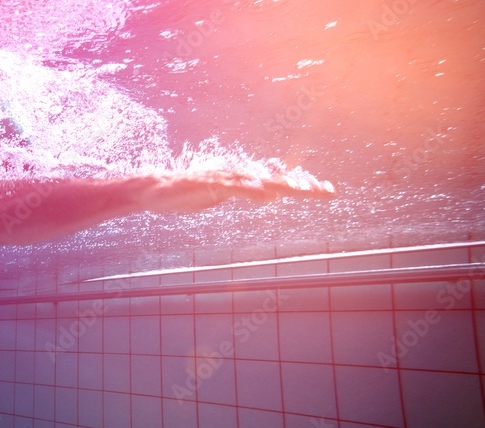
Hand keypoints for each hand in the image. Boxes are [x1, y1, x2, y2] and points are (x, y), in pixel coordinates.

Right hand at [139, 169, 334, 212]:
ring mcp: (224, 179)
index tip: (325, 189)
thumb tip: (269, 195)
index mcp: (241, 178)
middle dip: (302, 185)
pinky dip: (252, 191)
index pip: (276, 179)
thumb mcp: (222, 195)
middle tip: (328, 191)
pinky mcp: (209, 185)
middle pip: (276, 179)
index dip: (301, 183)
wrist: (155, 188)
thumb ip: (245, 193)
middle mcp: (237, 174)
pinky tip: (268, 195)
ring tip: (306, 191)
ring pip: (259, 182)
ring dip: (284, 186)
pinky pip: (234, 189)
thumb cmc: (187, 193)